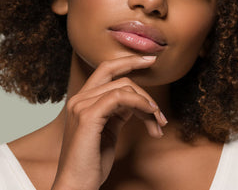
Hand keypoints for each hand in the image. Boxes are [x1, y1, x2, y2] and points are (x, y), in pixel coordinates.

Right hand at [51, 55, 167, 189]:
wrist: (76, 185)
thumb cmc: (92, 163)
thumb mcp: (108, 132)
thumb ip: (117, 113)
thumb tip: (135, 102)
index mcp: (82, 101)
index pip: (105, 69)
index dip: (128, 61)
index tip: (150, 60)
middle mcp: (79, 99)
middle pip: (118, 76)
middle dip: (145, 90)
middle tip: (160, 114)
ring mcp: (81, 106)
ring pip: (123, 87)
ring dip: (147, 104)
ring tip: (157, 125)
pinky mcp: (88, 116)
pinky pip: (121, 97)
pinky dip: (140, 103)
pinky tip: (150, 116)